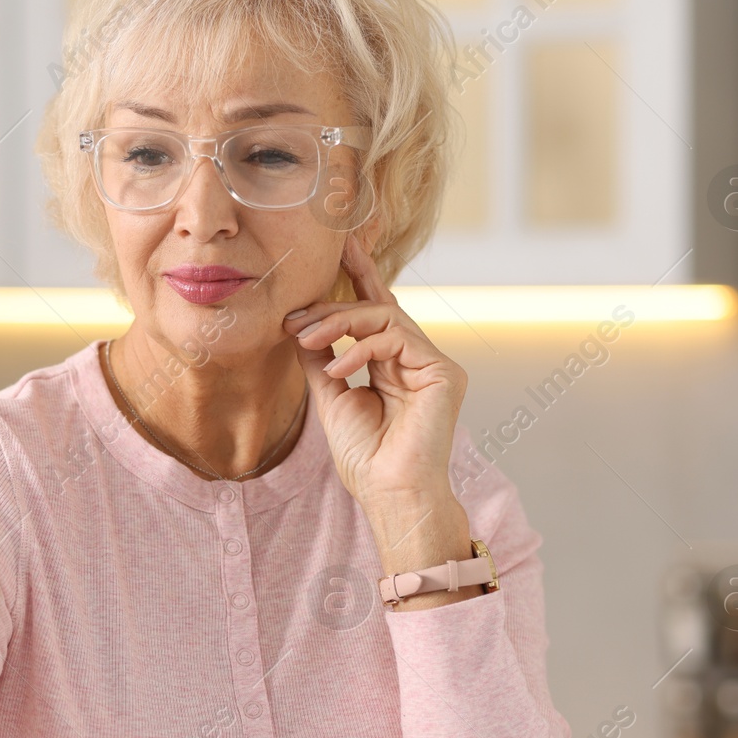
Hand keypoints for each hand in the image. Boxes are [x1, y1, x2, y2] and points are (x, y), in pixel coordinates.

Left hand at [284, 234, 472, 581]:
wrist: (390, 493)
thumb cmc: (366, 457)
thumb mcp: (330, 396)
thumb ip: (321, 358)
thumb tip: (301, 325)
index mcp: (394, 365)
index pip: (376, 310)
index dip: (359, 275)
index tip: (340, 244)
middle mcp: (418, 359)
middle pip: (377, 308)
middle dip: (332, 307)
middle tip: (294, 321)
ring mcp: (434, 364)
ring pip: (385, 316)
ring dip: (340, 322)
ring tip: (308, 339)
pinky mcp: (444, 372)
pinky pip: (396, 337)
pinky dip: (361, 347)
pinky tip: (339, 367)